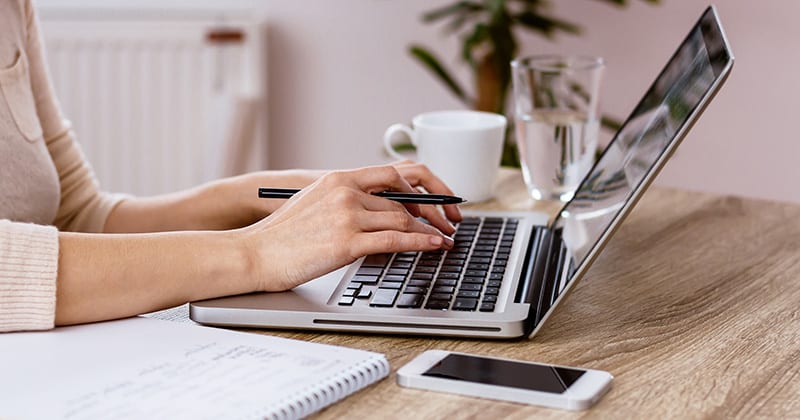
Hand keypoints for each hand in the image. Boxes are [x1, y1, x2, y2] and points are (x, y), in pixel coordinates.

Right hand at [230, 161, 461, 233]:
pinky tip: (435, 245)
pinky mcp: (347, 241)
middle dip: (433, 209)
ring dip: (431, 229)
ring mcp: (347, 215)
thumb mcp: (315, 203)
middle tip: (449, 221)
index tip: (438, 197)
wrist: (255, 253)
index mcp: (339, 178)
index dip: (422, 185)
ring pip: (404, 218)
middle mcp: (346, 191)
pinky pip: (396, 239)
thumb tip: (379, 209)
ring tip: (445, 238)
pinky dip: (422, 242)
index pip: (393, 173)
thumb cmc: (282, 235)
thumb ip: (346, 199)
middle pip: (404, 196)